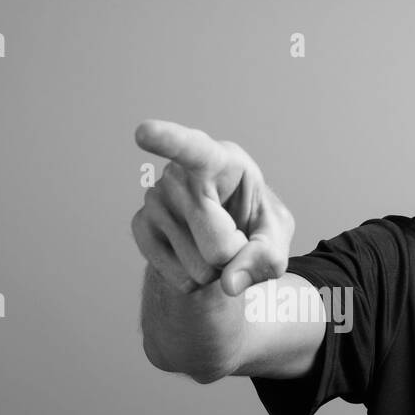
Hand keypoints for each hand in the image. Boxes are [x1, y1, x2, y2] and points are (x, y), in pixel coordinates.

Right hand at [132, 119, 294, 295]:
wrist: (222, 237)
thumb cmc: (253, 223)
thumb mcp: (275, 237)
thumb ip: (266, 257)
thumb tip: (229, 283)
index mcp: (219, 159)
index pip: (192, 149)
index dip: (168, 140)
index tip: (143, 132)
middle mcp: (179, 175)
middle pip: (218, 246)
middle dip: (235, 257)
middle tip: (234, 237)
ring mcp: (155, 199)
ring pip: (199, 268)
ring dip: (215, 270)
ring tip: (212, 243)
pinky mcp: (139, 226)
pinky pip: (178, 278)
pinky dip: (195, 280)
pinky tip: (193, 255)